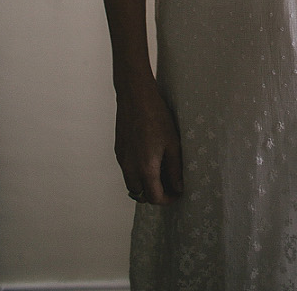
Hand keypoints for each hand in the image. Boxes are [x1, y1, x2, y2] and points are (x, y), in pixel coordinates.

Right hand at [115, 80, 183, 204]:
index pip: (155, 198)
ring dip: (144, 185)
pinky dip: (137, 173)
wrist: (135, 97)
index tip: (177, 193)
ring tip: (160, 172)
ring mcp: (122, 160)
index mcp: (145, 168)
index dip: (168, 199)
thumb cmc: (157, 117)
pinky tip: (149, 158)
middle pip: (141, 195)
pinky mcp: (118, 151)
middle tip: (169, 184)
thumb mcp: (173, 143)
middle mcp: (130, 168)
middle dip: (155, 194)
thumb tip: (178, 187)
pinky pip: (127, 171)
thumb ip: (175, 169)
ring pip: (132, 185)